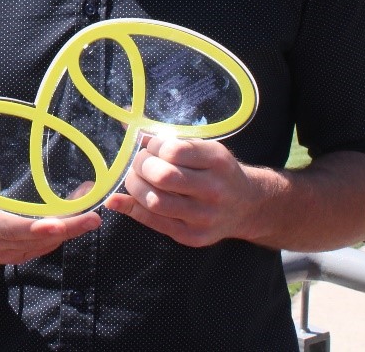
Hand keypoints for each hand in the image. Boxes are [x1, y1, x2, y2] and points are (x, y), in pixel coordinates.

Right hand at [0, 112, 100, 265]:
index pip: (8, 228)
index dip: (33, 227)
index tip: (58, 223)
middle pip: (32, 240)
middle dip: (65, 229)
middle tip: (92, 216)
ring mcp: (2, 251)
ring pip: (39, 247)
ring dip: (67, 232)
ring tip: (91, 213)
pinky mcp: (11, 254)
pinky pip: (38, 250)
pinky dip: (58, 239)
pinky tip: (76, 223)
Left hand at [102, 135, 267, 246]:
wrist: (247, 206)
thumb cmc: (217, 171)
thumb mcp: (203, 148)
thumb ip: (169, 140)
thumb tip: (127, 128)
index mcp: (217, 161)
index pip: (174, 151)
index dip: (153, 146)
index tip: (150, 147)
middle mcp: (214, 190)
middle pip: (163, 177)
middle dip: (140, 165)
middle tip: (139, 163)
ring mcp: (203, 216)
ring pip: (155, 202)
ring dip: (134, 186)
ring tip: (135, 178)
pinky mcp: (192, 236)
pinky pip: (153, 222)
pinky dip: (130, 208)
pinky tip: (117, 200)